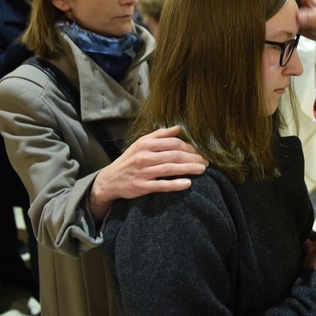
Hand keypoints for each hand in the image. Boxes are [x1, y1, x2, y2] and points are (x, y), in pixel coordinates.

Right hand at [90, 126, 207, 221]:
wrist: (109, 180)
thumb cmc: (129, 160)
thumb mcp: (140, 144)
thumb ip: (159, 135)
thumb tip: (178, 128)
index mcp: (145, 144)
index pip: (172, 143)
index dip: (189, 147)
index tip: (200, 151)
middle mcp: (143, 157)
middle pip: (174, 155)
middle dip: (193, 158)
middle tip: (206, 161)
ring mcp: (142, 172)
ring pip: (170, 169)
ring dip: (189, 169)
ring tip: (202, 169)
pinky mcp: (141, 187)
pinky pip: (161, 185)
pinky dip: (176, 184)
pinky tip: (188, 184)